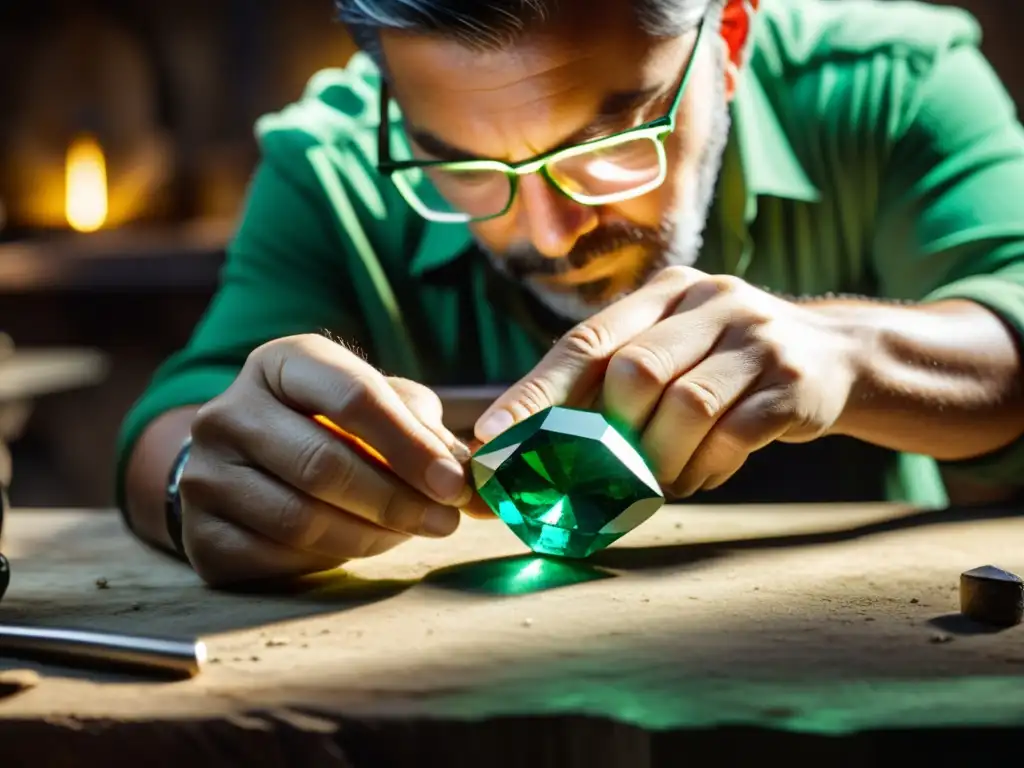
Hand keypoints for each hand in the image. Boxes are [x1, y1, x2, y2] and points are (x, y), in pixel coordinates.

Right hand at [179, 334, 488, 585]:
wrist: (245, 465)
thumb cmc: (330, 427)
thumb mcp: (377, 406)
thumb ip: (426, 432)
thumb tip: (480, 478)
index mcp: (280, 363)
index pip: (352, 396)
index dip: (409, 444)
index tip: (455, 482)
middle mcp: (228, 412)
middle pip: (323, 464)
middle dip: (397, 499)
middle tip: (446, 521)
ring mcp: (204, 475)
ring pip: (301, 518)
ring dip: (372, 536)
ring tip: (411, 532)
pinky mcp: (199, 534)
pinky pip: (277, 559)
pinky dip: (332, 560)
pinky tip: (363, 546)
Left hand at [475, 267, 863, 496]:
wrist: (836, 357)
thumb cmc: (725, 365)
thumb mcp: (674, 348)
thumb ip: (612, 384)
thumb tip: (530, 445)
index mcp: (665, 292)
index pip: (585, 342)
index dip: (535, 391)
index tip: (494, 435)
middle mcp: (710, 300)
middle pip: (635, 371)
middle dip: (611, 435)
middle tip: (602, 475)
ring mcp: (756, 337)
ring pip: (684, 406)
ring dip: (661, 459)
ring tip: (661, 480)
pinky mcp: (793, 382)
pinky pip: (733, 435)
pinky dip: (706, 467)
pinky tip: (701, 475)